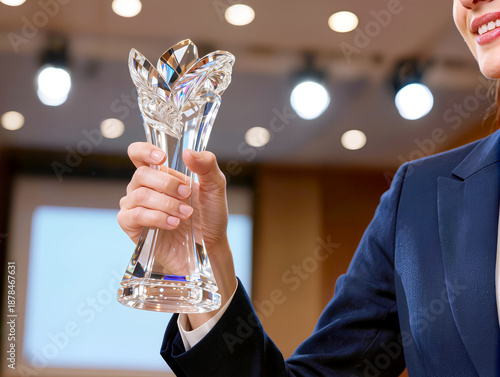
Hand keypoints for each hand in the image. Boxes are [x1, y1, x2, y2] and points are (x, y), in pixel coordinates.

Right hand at [117, 142, 236, 324]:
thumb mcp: (215, 187)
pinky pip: (134, 216)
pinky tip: (173, 223)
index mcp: (160, 175)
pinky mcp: (133, 228)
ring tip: (185, 214)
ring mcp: (135, 208)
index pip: (138, 154)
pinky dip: (156, 218)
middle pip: (141, 174)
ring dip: (166, 203)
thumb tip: (188, 152)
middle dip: (167, 184)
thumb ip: (206, 166)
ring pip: (139, 195)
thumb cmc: (210, 215)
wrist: (210, 246)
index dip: (144, 151)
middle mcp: (144, 188)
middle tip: (187, 195)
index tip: (161, 157)